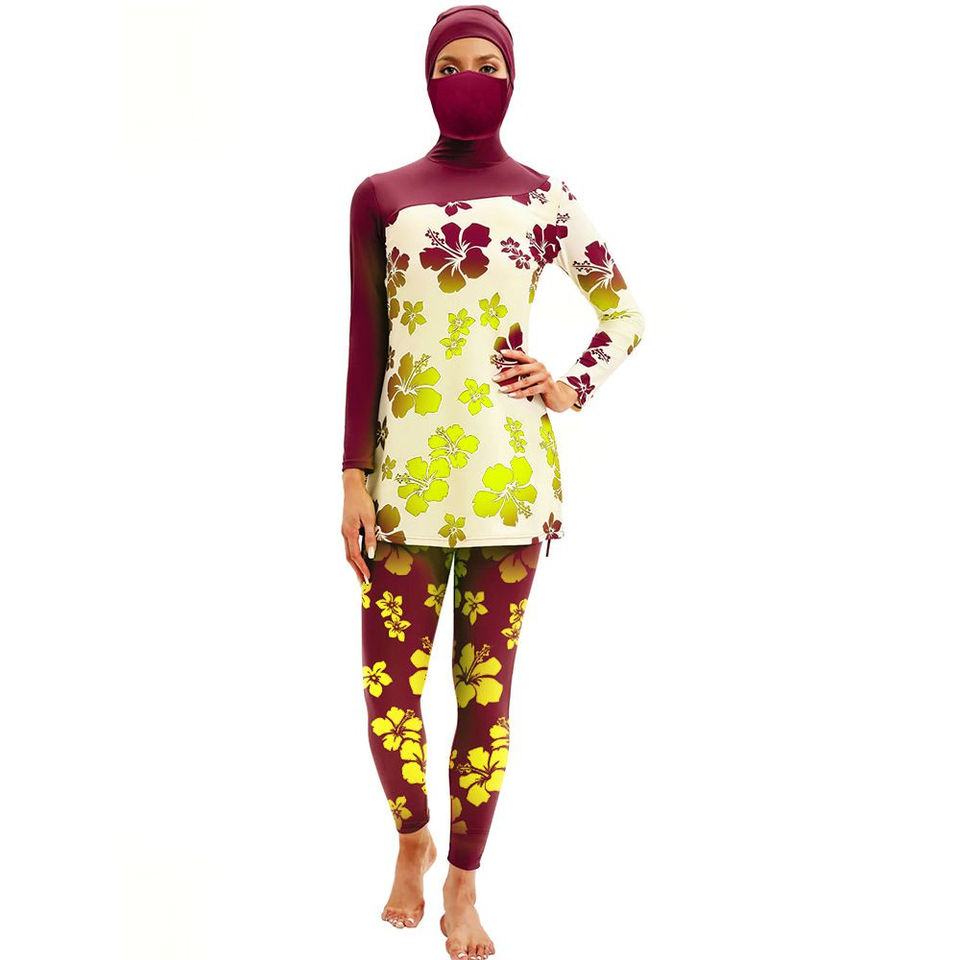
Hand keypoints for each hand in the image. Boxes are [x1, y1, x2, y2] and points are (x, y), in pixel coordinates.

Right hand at [342, 468, 376, 582]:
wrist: (352, 488)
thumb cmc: (361, 501)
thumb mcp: (369, 518)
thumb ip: (370, 536)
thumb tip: (370, 554)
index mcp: (349, 533)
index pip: (356, 556)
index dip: (362, 568)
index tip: (367, 578)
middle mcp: (345, 534)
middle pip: (350, 557)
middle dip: (356, 571)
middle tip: (363, 583)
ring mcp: (345, 531)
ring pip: (349, 552)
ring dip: (355, 564)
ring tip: (362, 574)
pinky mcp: (348, 528)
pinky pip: (351, 545)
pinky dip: (355, 555)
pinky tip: (361, 558)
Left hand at [493, 348, 578, 411]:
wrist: (558, 396)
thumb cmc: (541, 385)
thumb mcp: (533, 376)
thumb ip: (523, 373)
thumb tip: (503, 374)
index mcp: (535, 362)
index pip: (521, 355)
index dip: (512, 353)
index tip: (501, 352)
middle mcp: (540, 367)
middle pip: (520, 369)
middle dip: (506, 374)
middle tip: (495, 378)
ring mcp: (544, 376)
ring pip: (524, 381)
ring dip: (512, 386)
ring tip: (502, 389)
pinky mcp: (547, 386)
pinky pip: (531, 390)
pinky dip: (520, 394)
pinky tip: (512, 395)